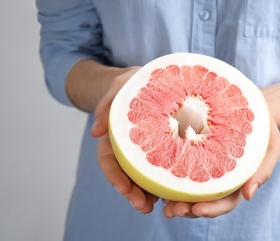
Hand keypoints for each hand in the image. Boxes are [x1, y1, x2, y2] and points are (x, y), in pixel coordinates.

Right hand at [91, 66, 158, 213]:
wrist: (146, 80)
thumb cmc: (130, 82)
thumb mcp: (117, 86)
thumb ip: (106, 104)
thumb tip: (95, 132)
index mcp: (114, 136)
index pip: (109, 161)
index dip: (114, 176)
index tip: (122, 188)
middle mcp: (129, 148)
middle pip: (128, 175)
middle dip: (133, 193)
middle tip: (144, 206)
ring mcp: (146, 150)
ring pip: (146, 176)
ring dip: (151, 193)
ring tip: (163, 206)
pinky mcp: (163, 148)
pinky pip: (163, 167)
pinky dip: (167, 180)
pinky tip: (177, 190)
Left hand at [162, 115, 279, 218]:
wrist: (249, 103)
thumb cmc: (263, 124)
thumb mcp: (272, 144)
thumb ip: (263, 169)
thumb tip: (249, 196)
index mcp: (238, 179)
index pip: (226, 201)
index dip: (212, 208)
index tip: (196, 209)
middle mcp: (219, 176)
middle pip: (203, 200)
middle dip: (187, 208)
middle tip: (171, 210)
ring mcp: (205, 165)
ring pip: (189, 188)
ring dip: (175, 197)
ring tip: (161, 199)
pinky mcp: (193, 151)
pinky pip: (180, 166)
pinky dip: (169, 175)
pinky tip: (157, 176)